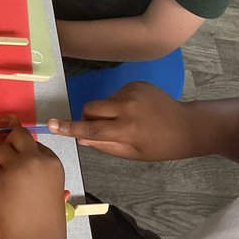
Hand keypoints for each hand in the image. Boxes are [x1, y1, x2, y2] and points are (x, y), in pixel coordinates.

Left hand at [0, 119, 66, 238]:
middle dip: (10, 144)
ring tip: (5, 184)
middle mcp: (34, 159)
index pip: (34, 144)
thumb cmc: (47, 225)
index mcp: (52, 162)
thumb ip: (38, 172)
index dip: (26, 154)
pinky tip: (1, 196)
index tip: (24, 168)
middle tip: (8, 162)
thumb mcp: (51, 189)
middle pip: (17, 135)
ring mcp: (15, 167)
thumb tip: (19, 161)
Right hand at [48, 82, 195, 160]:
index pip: (92, 129)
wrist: (187, 125)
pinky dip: (118, 104)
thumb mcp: (133, 154)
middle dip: (87, 117)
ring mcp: (132, 92)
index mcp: (127, 129)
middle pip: (91, 108)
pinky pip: (115, 94)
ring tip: (129, 122)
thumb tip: (81, 137)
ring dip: (107, 112)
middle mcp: (127, 107)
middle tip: (100, 129)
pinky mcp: (136, 83)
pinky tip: (136, 111)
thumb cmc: (160, 147)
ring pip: (103, 101)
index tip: (50, 124)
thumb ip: (105, 145)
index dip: (69, 127)